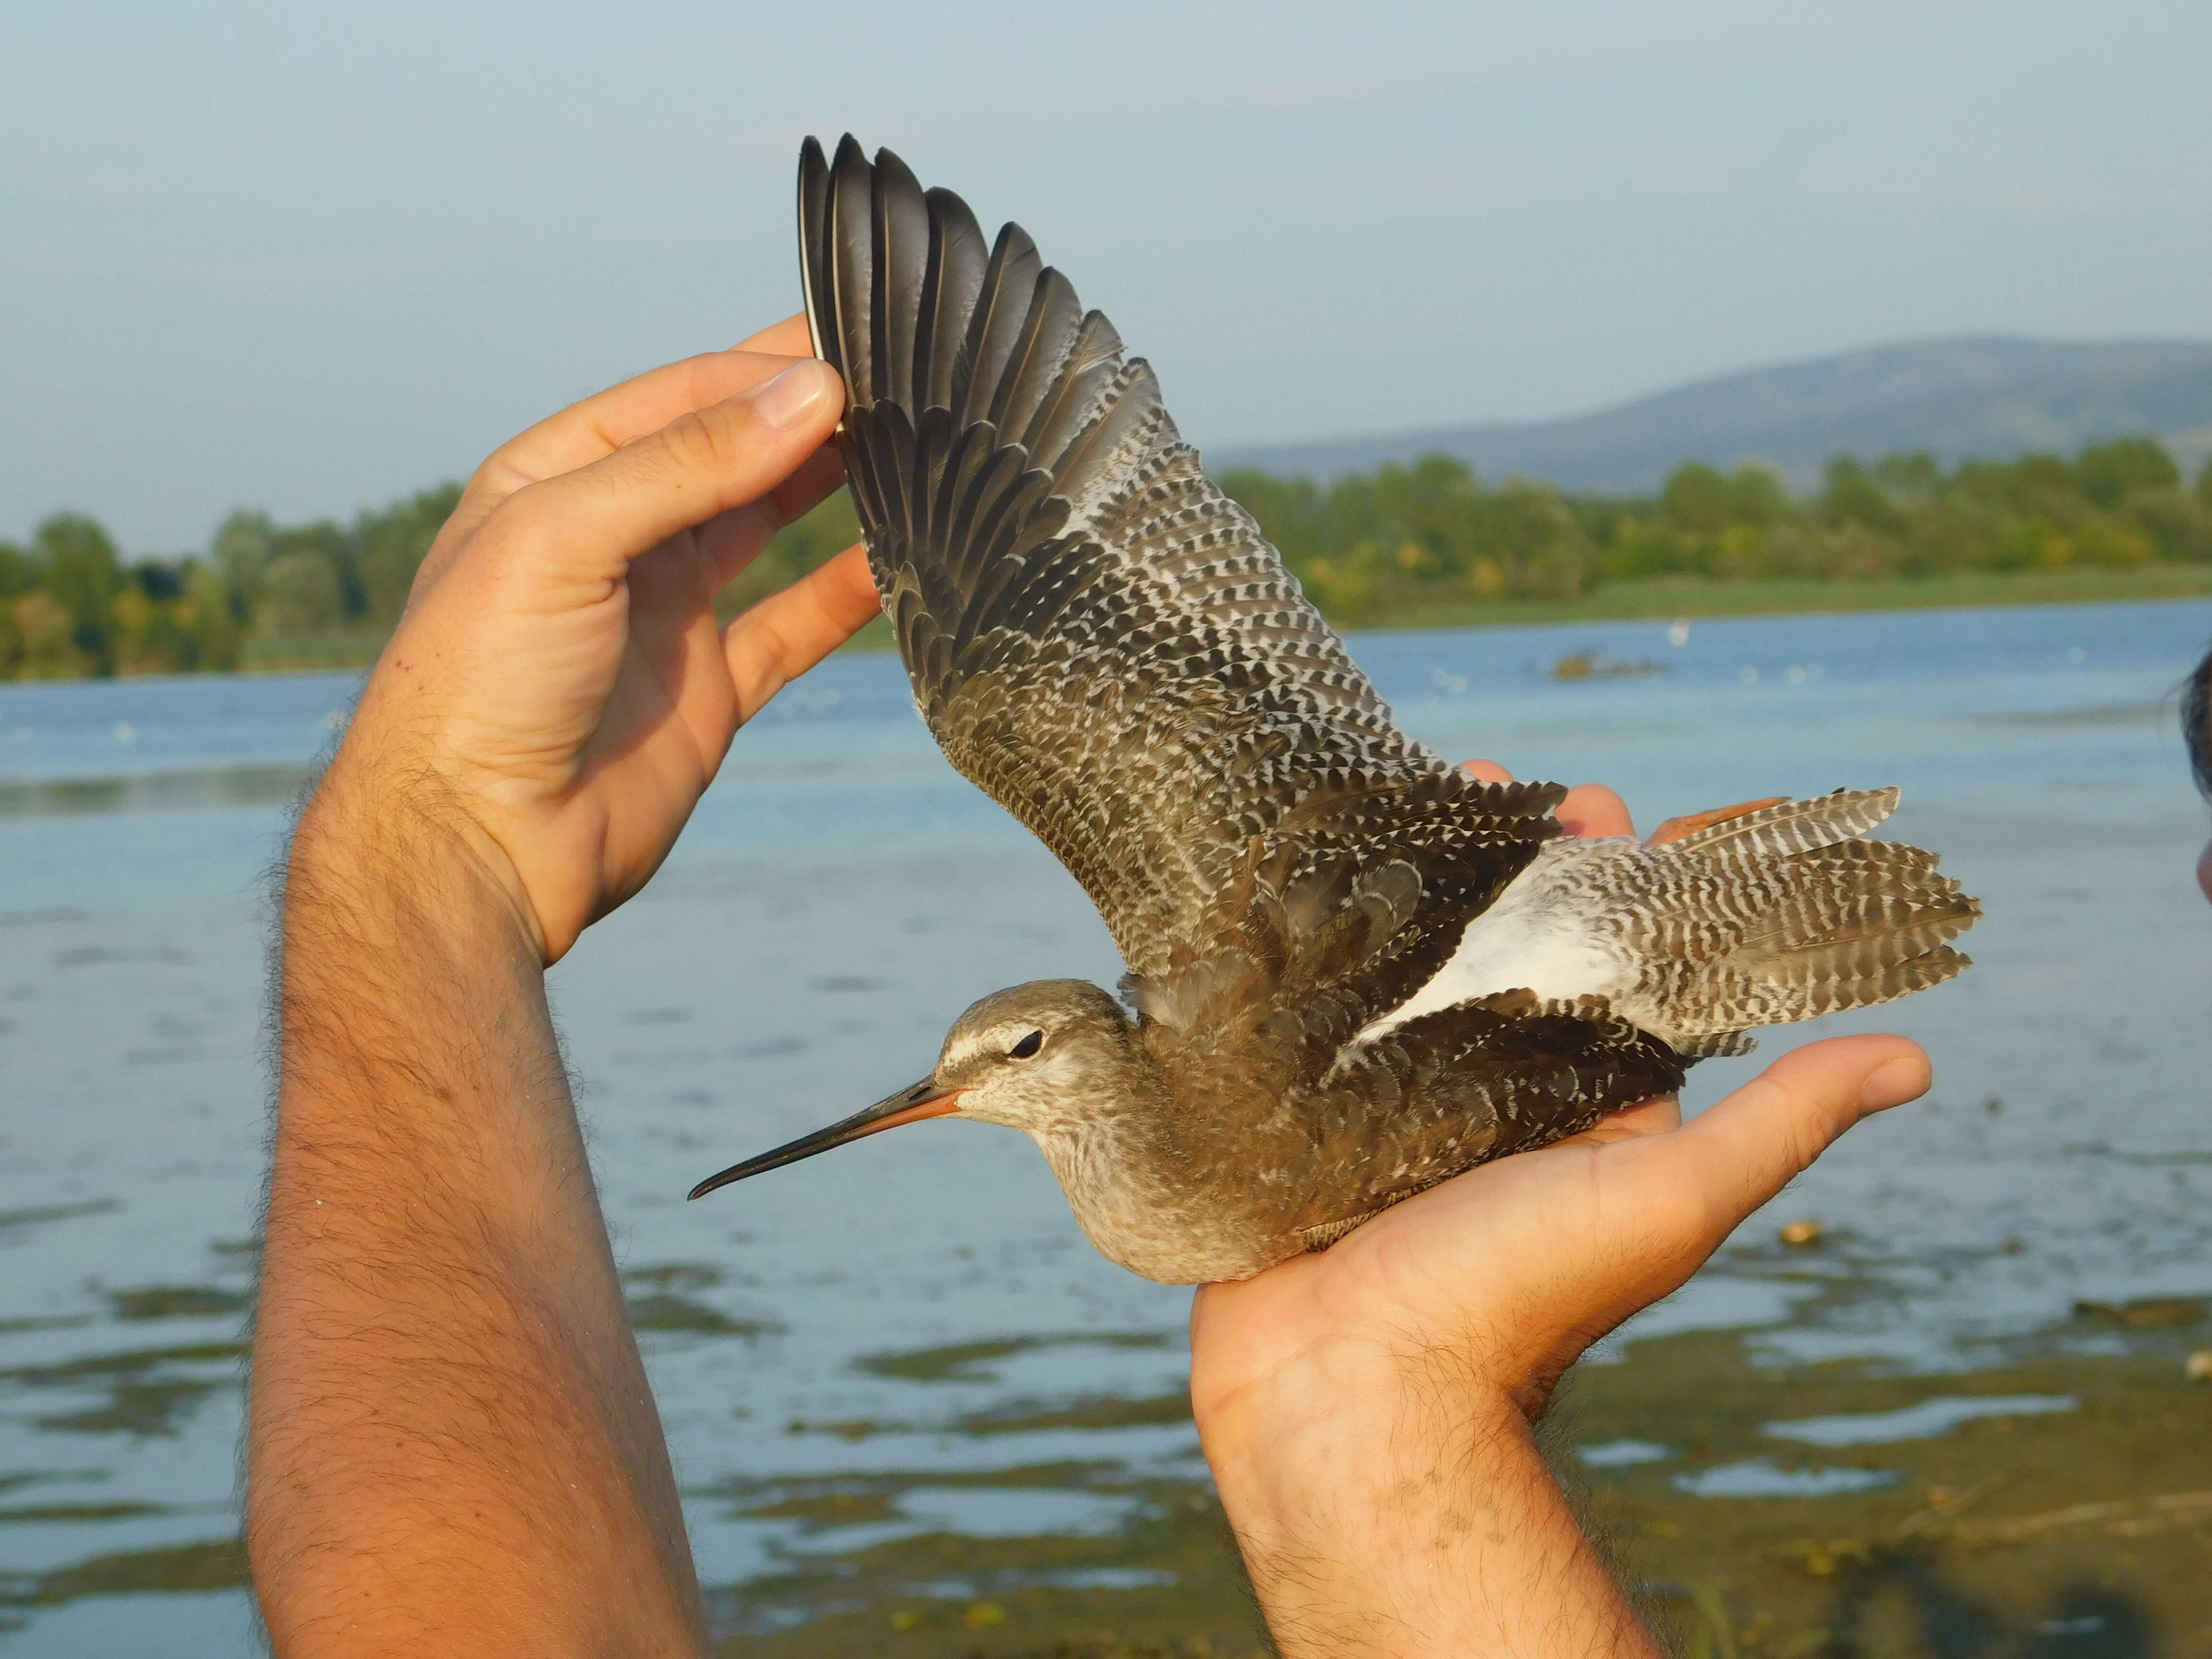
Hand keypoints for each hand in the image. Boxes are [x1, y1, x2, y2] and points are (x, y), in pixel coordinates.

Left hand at [317, 317, 877, 960]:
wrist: (477, 846)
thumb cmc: (479, 683)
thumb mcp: (564, 540)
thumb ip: (690, 463)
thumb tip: (812, 394)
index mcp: (556, 478)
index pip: (681, 397)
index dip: (764, 370)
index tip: (854, 351)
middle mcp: (613, 537)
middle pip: (730, 452)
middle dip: (808, 415)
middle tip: (902, 381)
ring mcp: (664, 613)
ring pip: (767, 527)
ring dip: (832, 487)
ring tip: (914, 447)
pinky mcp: (707, 690)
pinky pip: (792, 625)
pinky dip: (845, 592)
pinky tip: (898, 558)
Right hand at [1187, 762, 1931, 1654]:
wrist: (1352, 1387)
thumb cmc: (1516, 1299)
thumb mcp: (1668, 1198)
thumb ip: (1776, 1122)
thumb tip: (1914, 1057)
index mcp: (1591, 1106)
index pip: (1634, 971)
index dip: (1647, 888)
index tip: (1642, 815)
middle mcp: (1501, 1092)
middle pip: (1527, 949)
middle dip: (1535, 861)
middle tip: (1534, 788)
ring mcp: (1402, 1095)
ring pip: (1429, 962)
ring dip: (1437, 877)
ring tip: (1436, 789)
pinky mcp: (1320, 1105)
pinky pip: (1336, 1002)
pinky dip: (1340, 935)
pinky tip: (1329, 866)